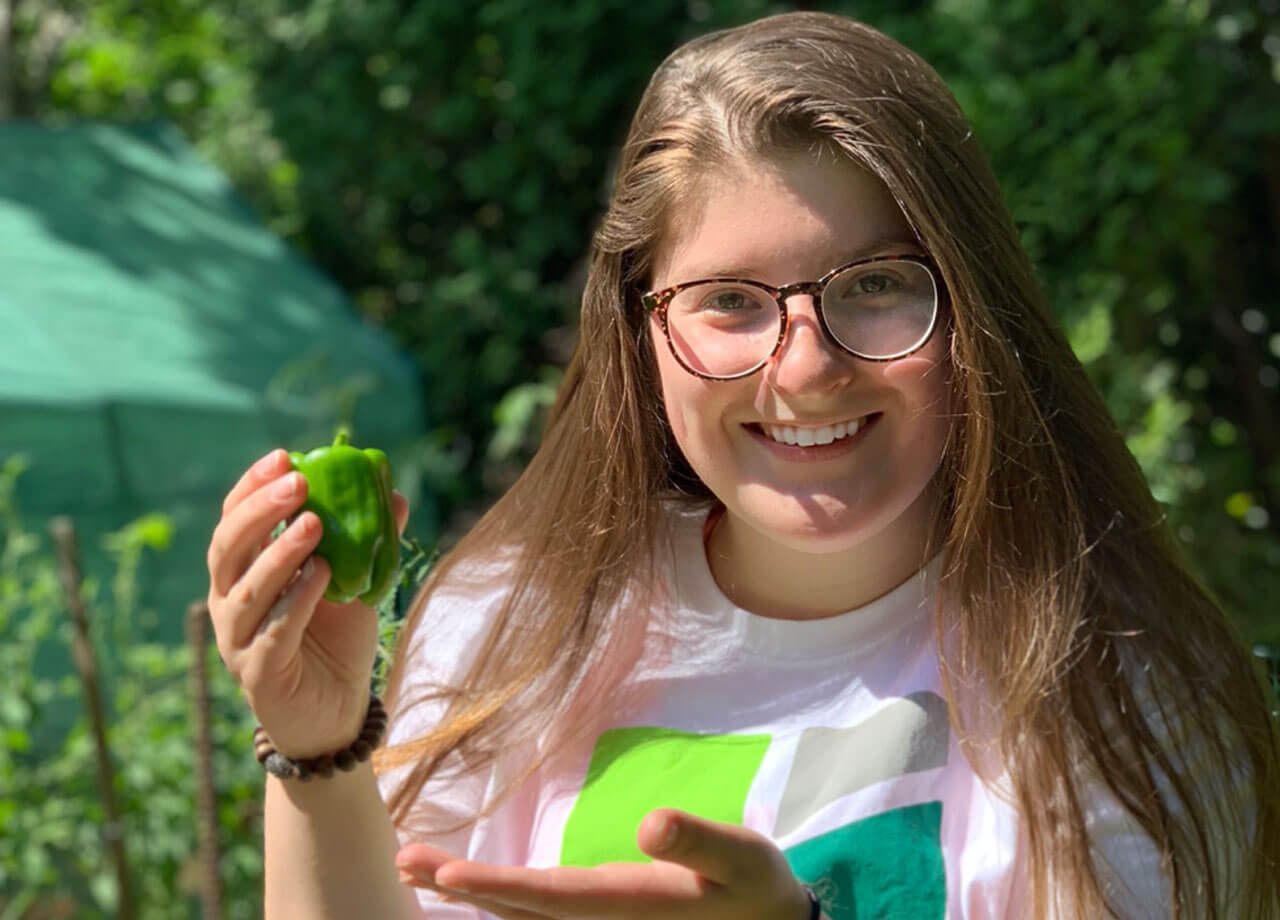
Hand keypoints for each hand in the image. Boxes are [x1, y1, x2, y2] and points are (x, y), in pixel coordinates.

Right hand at [206, 448, 409, 757]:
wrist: (337, 713)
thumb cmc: (338, 641)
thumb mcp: (359, 582)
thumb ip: (370, 540)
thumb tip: (393, 492)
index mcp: (244, 573)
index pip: (234, 520)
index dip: (253, 487)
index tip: (284, 456)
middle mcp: (230, 603)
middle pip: (227, 548)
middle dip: (259, 510)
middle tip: (298, 483)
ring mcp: (237, 640)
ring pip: (248, 589)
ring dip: (279, 552)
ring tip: (315, 524)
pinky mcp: (257, 673)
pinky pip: (273, 631)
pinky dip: (297, 600)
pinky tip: (324, 575)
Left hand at [394, 808, 812, 919]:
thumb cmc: (754, 887)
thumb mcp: (741, 858)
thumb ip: (698, 841)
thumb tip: (650, 823)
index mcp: (629, 907)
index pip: (552, 899)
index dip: (498, 887)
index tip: (450, 875)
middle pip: (519, 910)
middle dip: (462, 887)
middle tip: (407, 860)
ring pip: (522, 916)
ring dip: (471, 895)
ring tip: (420, 868)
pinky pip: (537, 917)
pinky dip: (500, 901)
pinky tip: (472, 889)